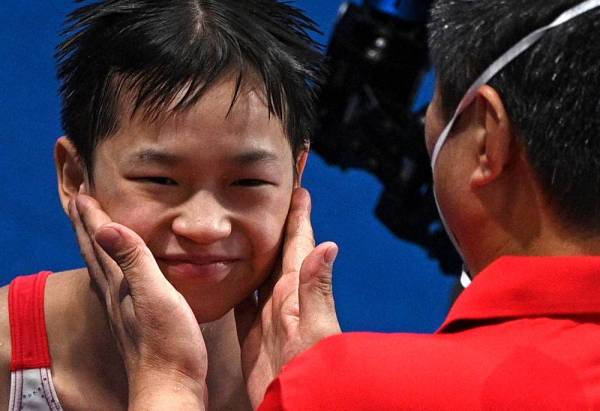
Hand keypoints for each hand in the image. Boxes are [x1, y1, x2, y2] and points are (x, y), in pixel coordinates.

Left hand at [69, 194, 207, 409]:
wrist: (169, 388)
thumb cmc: (169, 345)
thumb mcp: (156, 296)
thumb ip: (134, 261)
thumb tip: (106, 227)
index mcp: (119, 284)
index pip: (101, 241)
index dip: (92, 216)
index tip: (83, 191)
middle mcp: (114, 294)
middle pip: (93, 252)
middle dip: (85, 225)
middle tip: (78, 200)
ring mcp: (121, 310)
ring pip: (100, 267)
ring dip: (93, 243)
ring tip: (91, 228)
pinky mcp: (132, 321)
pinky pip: (112, 283)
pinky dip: (107, 266)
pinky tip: (113, 273)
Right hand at [234, 188, 341, 407]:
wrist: (298, 404)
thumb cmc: (314, 369)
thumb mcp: (316, 326)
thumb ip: (318, 287)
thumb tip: (330, 244)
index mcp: (296, 291)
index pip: (299, 244)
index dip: (299, 217)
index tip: (299, 189)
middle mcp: (282, 299)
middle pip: (277, 253)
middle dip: (275, 226)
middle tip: (267, 202)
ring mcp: (267, 317)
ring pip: (259, 274)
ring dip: (254, 252)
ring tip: (244, 230)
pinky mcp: (252, 336)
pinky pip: (242, 303)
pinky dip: (236, 286)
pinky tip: (228, 276)